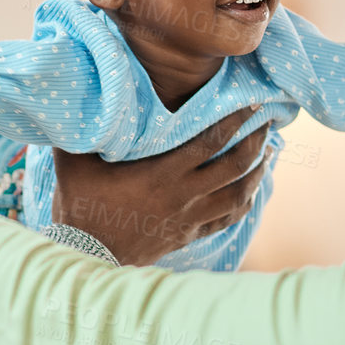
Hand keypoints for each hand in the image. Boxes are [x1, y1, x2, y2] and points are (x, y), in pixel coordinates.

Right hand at [50, 107, 270, 265]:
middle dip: (256, 142)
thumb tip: (82, 89)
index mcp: (162, 173)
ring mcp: (190, 218)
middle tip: (266, 123)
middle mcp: (184, 195)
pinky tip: (251, 190)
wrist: (87, 255)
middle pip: (235, 166)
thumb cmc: (80, 203)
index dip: (235, 120)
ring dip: (258, 172)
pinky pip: (227, 219)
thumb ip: (87, 128)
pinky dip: (244, 202)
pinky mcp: (189, 235)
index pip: (210, 141)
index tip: (251, 104)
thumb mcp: (76, 160)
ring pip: (239, 195)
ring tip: (268, 153)